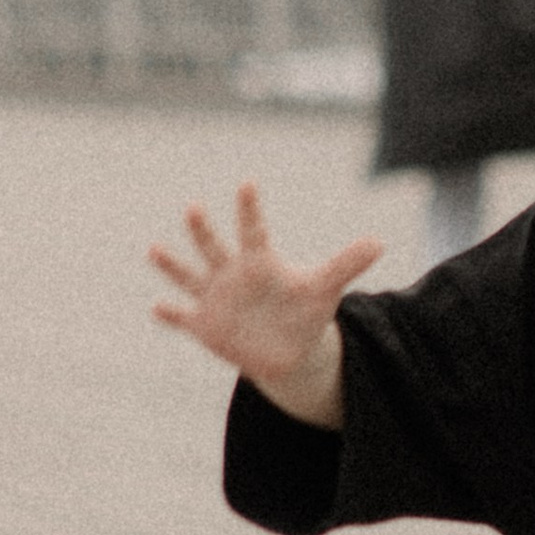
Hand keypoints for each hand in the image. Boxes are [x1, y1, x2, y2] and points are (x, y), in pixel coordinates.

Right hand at [149, 183, 382, 425]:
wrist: (286, 350)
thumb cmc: (304, 311)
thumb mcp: (325, 289)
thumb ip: (347, 264)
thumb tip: (380, 242)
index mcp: (259, 261)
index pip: (254, 230)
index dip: (251, 209)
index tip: (248, 184)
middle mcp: (231, 274)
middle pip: (215, 248)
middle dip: (204, 231)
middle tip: (193, 207)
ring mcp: (215, 298)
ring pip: (191, 277)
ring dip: (173, 266)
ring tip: (154, 249)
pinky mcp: (205, 325)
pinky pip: (184, 318)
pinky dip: (172, 315)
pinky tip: (157, 307)